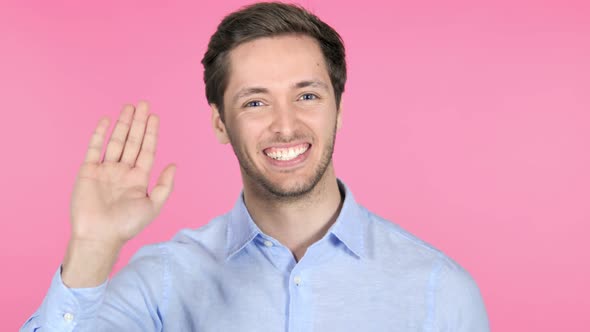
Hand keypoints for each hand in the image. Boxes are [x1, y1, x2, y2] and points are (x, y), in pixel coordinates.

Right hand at [70, 101, 175, 247]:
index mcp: (139, 178)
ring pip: (116, 141)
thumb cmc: (127, 225)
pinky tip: (106, 120)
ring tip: (129, 107)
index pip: (147, 150)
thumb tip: (174, 165)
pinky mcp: (88, 171)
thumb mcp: (153, 206)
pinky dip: (99, 134)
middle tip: (144, 104)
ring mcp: (105, 170)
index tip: (155, 117)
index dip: (151, 133)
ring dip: (123, 124)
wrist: (99, 235)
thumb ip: (165, 185)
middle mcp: (123, 171)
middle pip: (133, 141)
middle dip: (139, 123)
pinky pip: (94, 148)